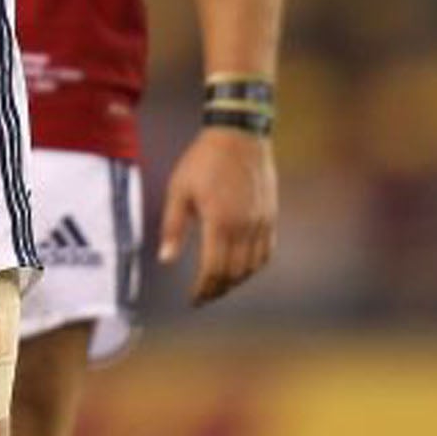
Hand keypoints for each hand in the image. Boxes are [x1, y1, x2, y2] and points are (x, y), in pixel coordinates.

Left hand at [158, 127, 277, 304]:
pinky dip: (254, 266)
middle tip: (203, 296)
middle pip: (234, 273)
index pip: (214, 270)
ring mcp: (261, 223)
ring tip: (219, 285)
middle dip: (218, 289)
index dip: (203, 289)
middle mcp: (244, 228)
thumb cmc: (202, 161)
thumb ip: (173, 227)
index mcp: (219, 223)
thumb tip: (166, 260)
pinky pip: (266, 252)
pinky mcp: (270, 216)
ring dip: (236, 281)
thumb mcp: (178, 190)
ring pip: (253, 267)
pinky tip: (241, 267)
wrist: (238, 136)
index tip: (193, 299)